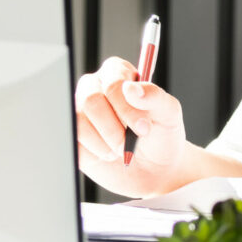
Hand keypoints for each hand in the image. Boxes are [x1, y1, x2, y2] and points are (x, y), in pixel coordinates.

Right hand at [74, 57, 186, 197]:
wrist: (154, 167)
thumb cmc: (161, 134)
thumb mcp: (169, 113)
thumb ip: (154, 96)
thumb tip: (131, 88)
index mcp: (121, 73)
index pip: (114, 82)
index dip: (126, 107)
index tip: (142, 127)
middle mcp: (97, 86)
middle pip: (91, 100)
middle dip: (113, 128)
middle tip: (128, 144)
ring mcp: (81, 110)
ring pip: (78, 120)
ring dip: (103, 142)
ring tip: (120, 149)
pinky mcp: (72, 132)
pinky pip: (72, 139)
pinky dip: (92, 151)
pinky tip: (106, 153)